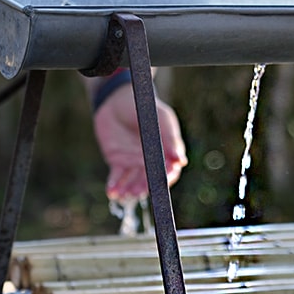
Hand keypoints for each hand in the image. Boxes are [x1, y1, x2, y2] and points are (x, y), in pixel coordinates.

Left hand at [92, 84, 186, 200]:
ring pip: (133, 181)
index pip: (169, 171)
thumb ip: (170, 140)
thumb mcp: (161, 120)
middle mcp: (151, 161)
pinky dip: (115, 186)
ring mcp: (133, 162)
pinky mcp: (117, 161)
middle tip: (138, 192)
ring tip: (124, 194)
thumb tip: (181, 162)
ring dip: (129, 189)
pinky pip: (117, 177)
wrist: (118, 99)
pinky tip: (112, 193)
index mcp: (166, 153)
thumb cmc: (145, 107)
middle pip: (150, 179)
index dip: (166, 177)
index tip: (162, 180)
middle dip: (144, 187)